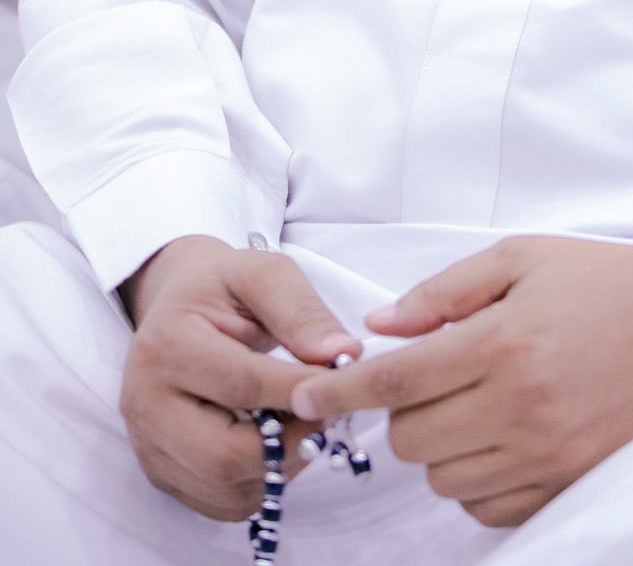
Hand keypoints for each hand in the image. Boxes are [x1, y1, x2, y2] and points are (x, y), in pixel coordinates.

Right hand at [119, 235, 361, 520]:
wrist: (178, 306)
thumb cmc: (222, 288)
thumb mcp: (262, 274)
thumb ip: (301, 310)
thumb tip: (343, 354)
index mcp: (166, 345)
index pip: (241, 385)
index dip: (298, 390)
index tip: (341, 382)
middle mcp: (145, 404)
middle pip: (223, 454)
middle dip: (288, 441)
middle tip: (327, 414)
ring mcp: (150, 446)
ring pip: (224, 487)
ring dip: (279, 465)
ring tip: (305, 424)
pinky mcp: (162, 473)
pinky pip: (220, 502)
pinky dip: (261, 483)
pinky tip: (278, 443)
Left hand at [291, 236, 632, 527]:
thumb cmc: (608, 282)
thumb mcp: (526, 257)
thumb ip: (446, 291)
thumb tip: (381, 326)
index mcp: (505, 341)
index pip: (397, 381)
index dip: (341, 394)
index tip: (306, 399)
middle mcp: (521, 405)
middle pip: (413, 440)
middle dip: (404, 412)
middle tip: (432, 378)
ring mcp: (547, 454)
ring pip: (445, 479)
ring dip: (441, 448)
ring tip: (474, 404)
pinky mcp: (569, 484)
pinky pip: (488, 508)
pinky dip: (478, 481)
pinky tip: (499, 439)